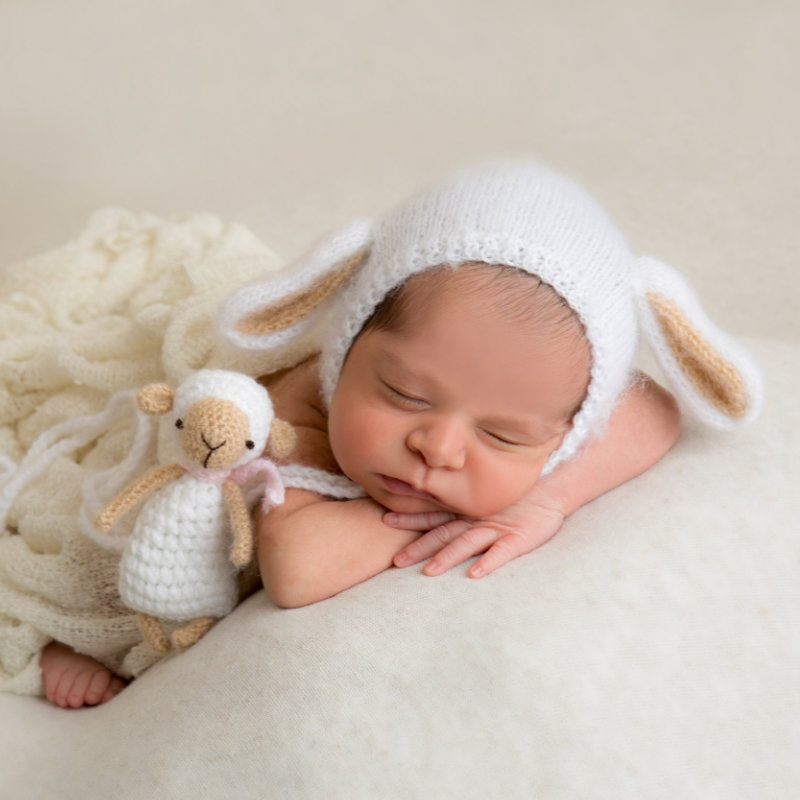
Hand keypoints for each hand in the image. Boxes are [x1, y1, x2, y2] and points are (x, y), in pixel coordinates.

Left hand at [386, 490, 565, 578]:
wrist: (554, 484)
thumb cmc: (519, 492)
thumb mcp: (486, 494)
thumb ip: (462, 500)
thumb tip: (433, 498)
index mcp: (467, 510)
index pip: (434, 515)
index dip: (411, 518)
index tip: (386, 520)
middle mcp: (477, 519)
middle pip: (443, 534)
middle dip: (419, 547)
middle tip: (396, 561)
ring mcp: (497, 529)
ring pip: (467, 544)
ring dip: (448, 557)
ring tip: (429, 572)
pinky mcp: (519, 539)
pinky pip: (502, 553)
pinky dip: (488, 562)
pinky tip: (474, 574)